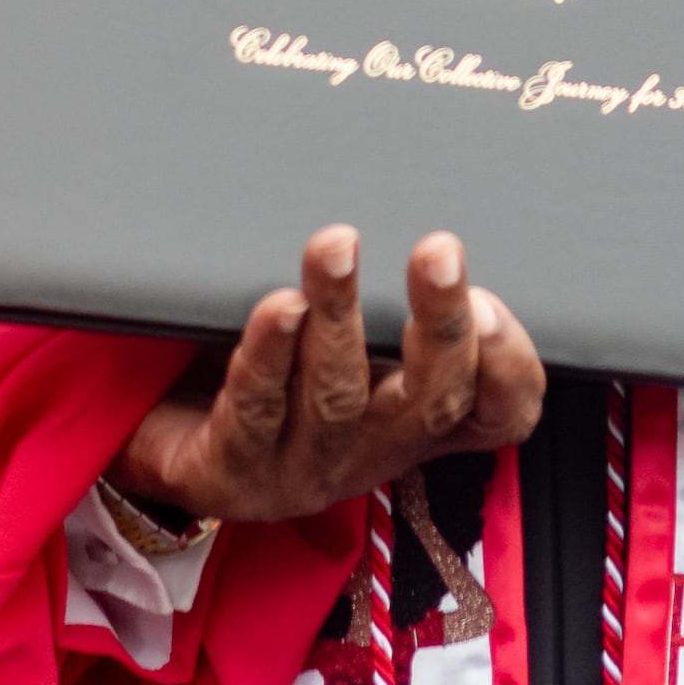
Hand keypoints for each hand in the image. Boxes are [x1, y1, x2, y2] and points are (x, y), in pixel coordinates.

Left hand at [109, 228, 546, 525]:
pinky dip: (269, 353)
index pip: (497, 412)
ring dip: (340, 317)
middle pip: (429, 401)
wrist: (174, 444)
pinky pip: (256, 409)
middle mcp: (371, 449)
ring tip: (335, 248)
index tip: (491, 303)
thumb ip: (393, 297)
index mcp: (413, 417)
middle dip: (439, 324)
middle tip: (438, 251)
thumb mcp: (353, 339)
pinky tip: (277, 308)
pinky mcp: (233, 471)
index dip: (509, 367)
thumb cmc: (277, 376)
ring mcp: (303, 468)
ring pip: (338, 398)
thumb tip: (424, 213)